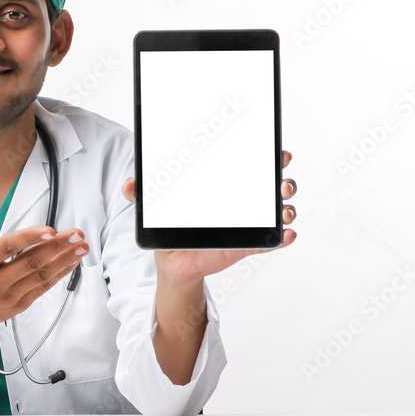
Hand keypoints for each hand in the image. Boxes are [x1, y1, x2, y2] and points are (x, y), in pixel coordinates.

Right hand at [0, 215, 88, 333]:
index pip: (8, 247)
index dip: (31, 237)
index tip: (49, 229)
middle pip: (31, 262)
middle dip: (58, 247)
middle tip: (77, 235)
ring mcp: (6, 297)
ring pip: (40, 276)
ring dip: (64, 261)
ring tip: (81, 248)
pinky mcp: (15, 307)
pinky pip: (40, 289)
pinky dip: (57, 276)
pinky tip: (69, 264)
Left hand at [121, 150, 298, 285]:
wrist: (174, 262)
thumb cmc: (173, 228)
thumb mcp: (156, 208)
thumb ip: (141, 193)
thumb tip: (128, 186)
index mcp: (225, 187)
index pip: (251, 166)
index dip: (269, 157)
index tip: (278, 153)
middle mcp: (243, 202)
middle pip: (272, 186)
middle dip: (283, 181)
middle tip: (281, 181)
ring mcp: (249, 224)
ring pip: (277, 211)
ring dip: (286, 207)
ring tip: (283, 208)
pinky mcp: (247, 246)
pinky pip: (270, 242)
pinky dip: (280, 238)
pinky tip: (285, 234)